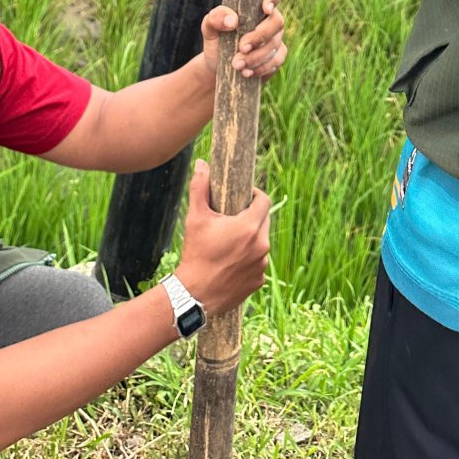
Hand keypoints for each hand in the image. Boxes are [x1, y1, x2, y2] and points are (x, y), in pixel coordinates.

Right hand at [175, 160, 270, 312]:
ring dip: (251, 238)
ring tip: (231, 241)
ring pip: (261, 242)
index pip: (264, 201)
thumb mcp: (196, 218)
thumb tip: (202, 164)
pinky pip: (258, 263)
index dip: (255, 195)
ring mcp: (261, 265)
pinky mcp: (258, 281)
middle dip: (251, 216)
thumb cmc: (196, 253)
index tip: (243, 196)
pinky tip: (232, 261)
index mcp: (249, 227)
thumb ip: (200, 188)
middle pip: (264, 220)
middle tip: (232, 218)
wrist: (194, 294)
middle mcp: (261, 246)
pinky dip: (249, 259)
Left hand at [200, 0, 287, 79]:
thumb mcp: (209, 27)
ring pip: (276, 43)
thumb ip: (216, 17)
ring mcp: (276, 36)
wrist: (218, 66)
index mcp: (256, 1)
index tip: (265, 8)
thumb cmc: (216, 39)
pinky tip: (247, 73)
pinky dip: (262, 68)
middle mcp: (269, 16)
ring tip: (237, 65)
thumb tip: (233, 20)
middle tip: (241, 48)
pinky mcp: (277, 55)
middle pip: (277, 21)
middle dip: (259, 36)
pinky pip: (277, 60)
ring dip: (257, 56)